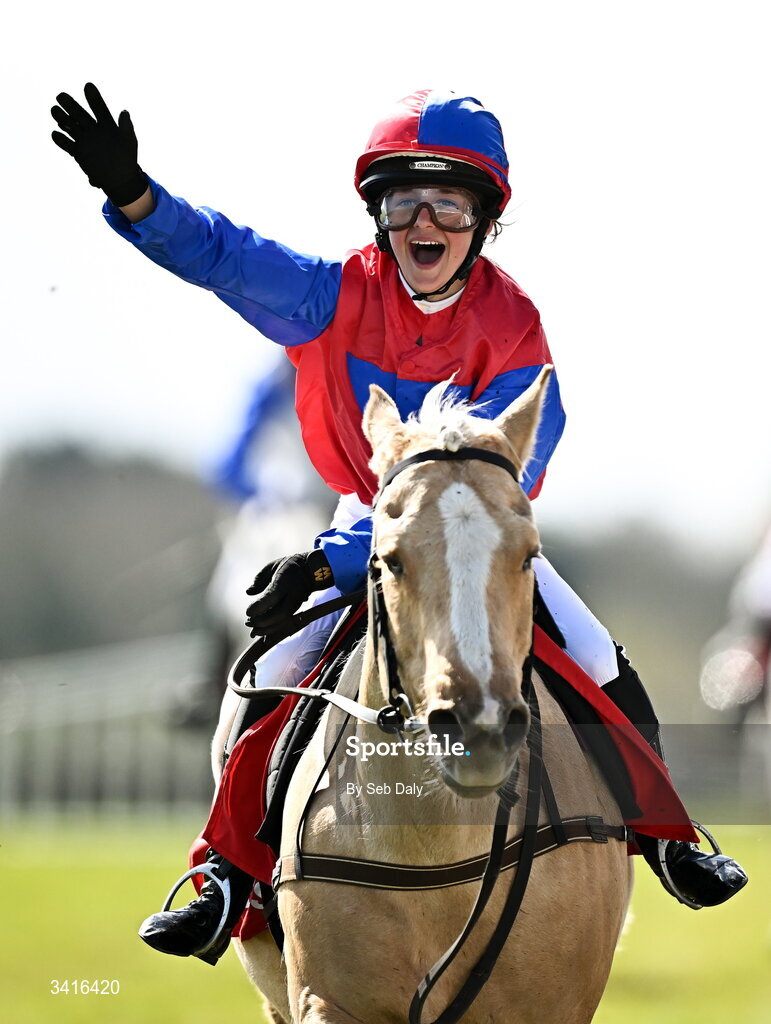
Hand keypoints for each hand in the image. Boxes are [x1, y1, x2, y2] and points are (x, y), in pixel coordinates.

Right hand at [51, 82, 147, 206]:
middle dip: (70, 105)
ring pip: (70, 126)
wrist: (120, 179)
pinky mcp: (78, 152)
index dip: (94, 98)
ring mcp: (84, 140)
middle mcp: (93, 130)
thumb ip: (126, 127)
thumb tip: (125, 112)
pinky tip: (55, 134)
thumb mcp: (129, 142)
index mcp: (106, 125)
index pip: (99, 108)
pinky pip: (67, 144)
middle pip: (79, 114)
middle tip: (61, 95)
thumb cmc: (127, 159)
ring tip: (54, 110)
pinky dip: (61, 140)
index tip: (88, 86)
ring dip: (62, 118)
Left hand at [245, 550, 333, 635]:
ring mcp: (295, 604)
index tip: (248, 612)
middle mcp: (291, 595)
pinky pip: (285, 623)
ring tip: (253, 631)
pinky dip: (273, 629)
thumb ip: (259, 580)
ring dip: (267, 629)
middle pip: (278, 614)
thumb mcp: (272, 567)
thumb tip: (249, 592)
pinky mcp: (296, 610)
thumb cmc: (289, 566)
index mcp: (283, 582)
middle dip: (262, 622)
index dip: (258, 607)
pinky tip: (262, 631)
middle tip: (248, 622)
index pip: (271, 597)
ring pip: (283, 621)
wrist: (312, 570)